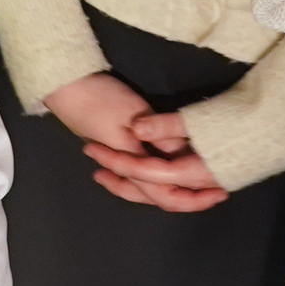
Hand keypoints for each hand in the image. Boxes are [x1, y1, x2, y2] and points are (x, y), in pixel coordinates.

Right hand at [44, 73, 226, 211]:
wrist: (65, 85)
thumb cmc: (100, 100)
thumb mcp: (135, 116)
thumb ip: (159, 137)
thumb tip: (184, 156)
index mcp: (133, 165)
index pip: (166, 196)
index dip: (194, 200)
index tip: (220, 193)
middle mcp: (127, 168)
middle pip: (157, 195)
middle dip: (187, 198)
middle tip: (215, 194)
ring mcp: (119, 158)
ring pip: (146, 184)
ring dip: (170, 187)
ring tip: (199, 187)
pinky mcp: (115, 146)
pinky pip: (139, 168)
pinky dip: (155, 172)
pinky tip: (166, 165)